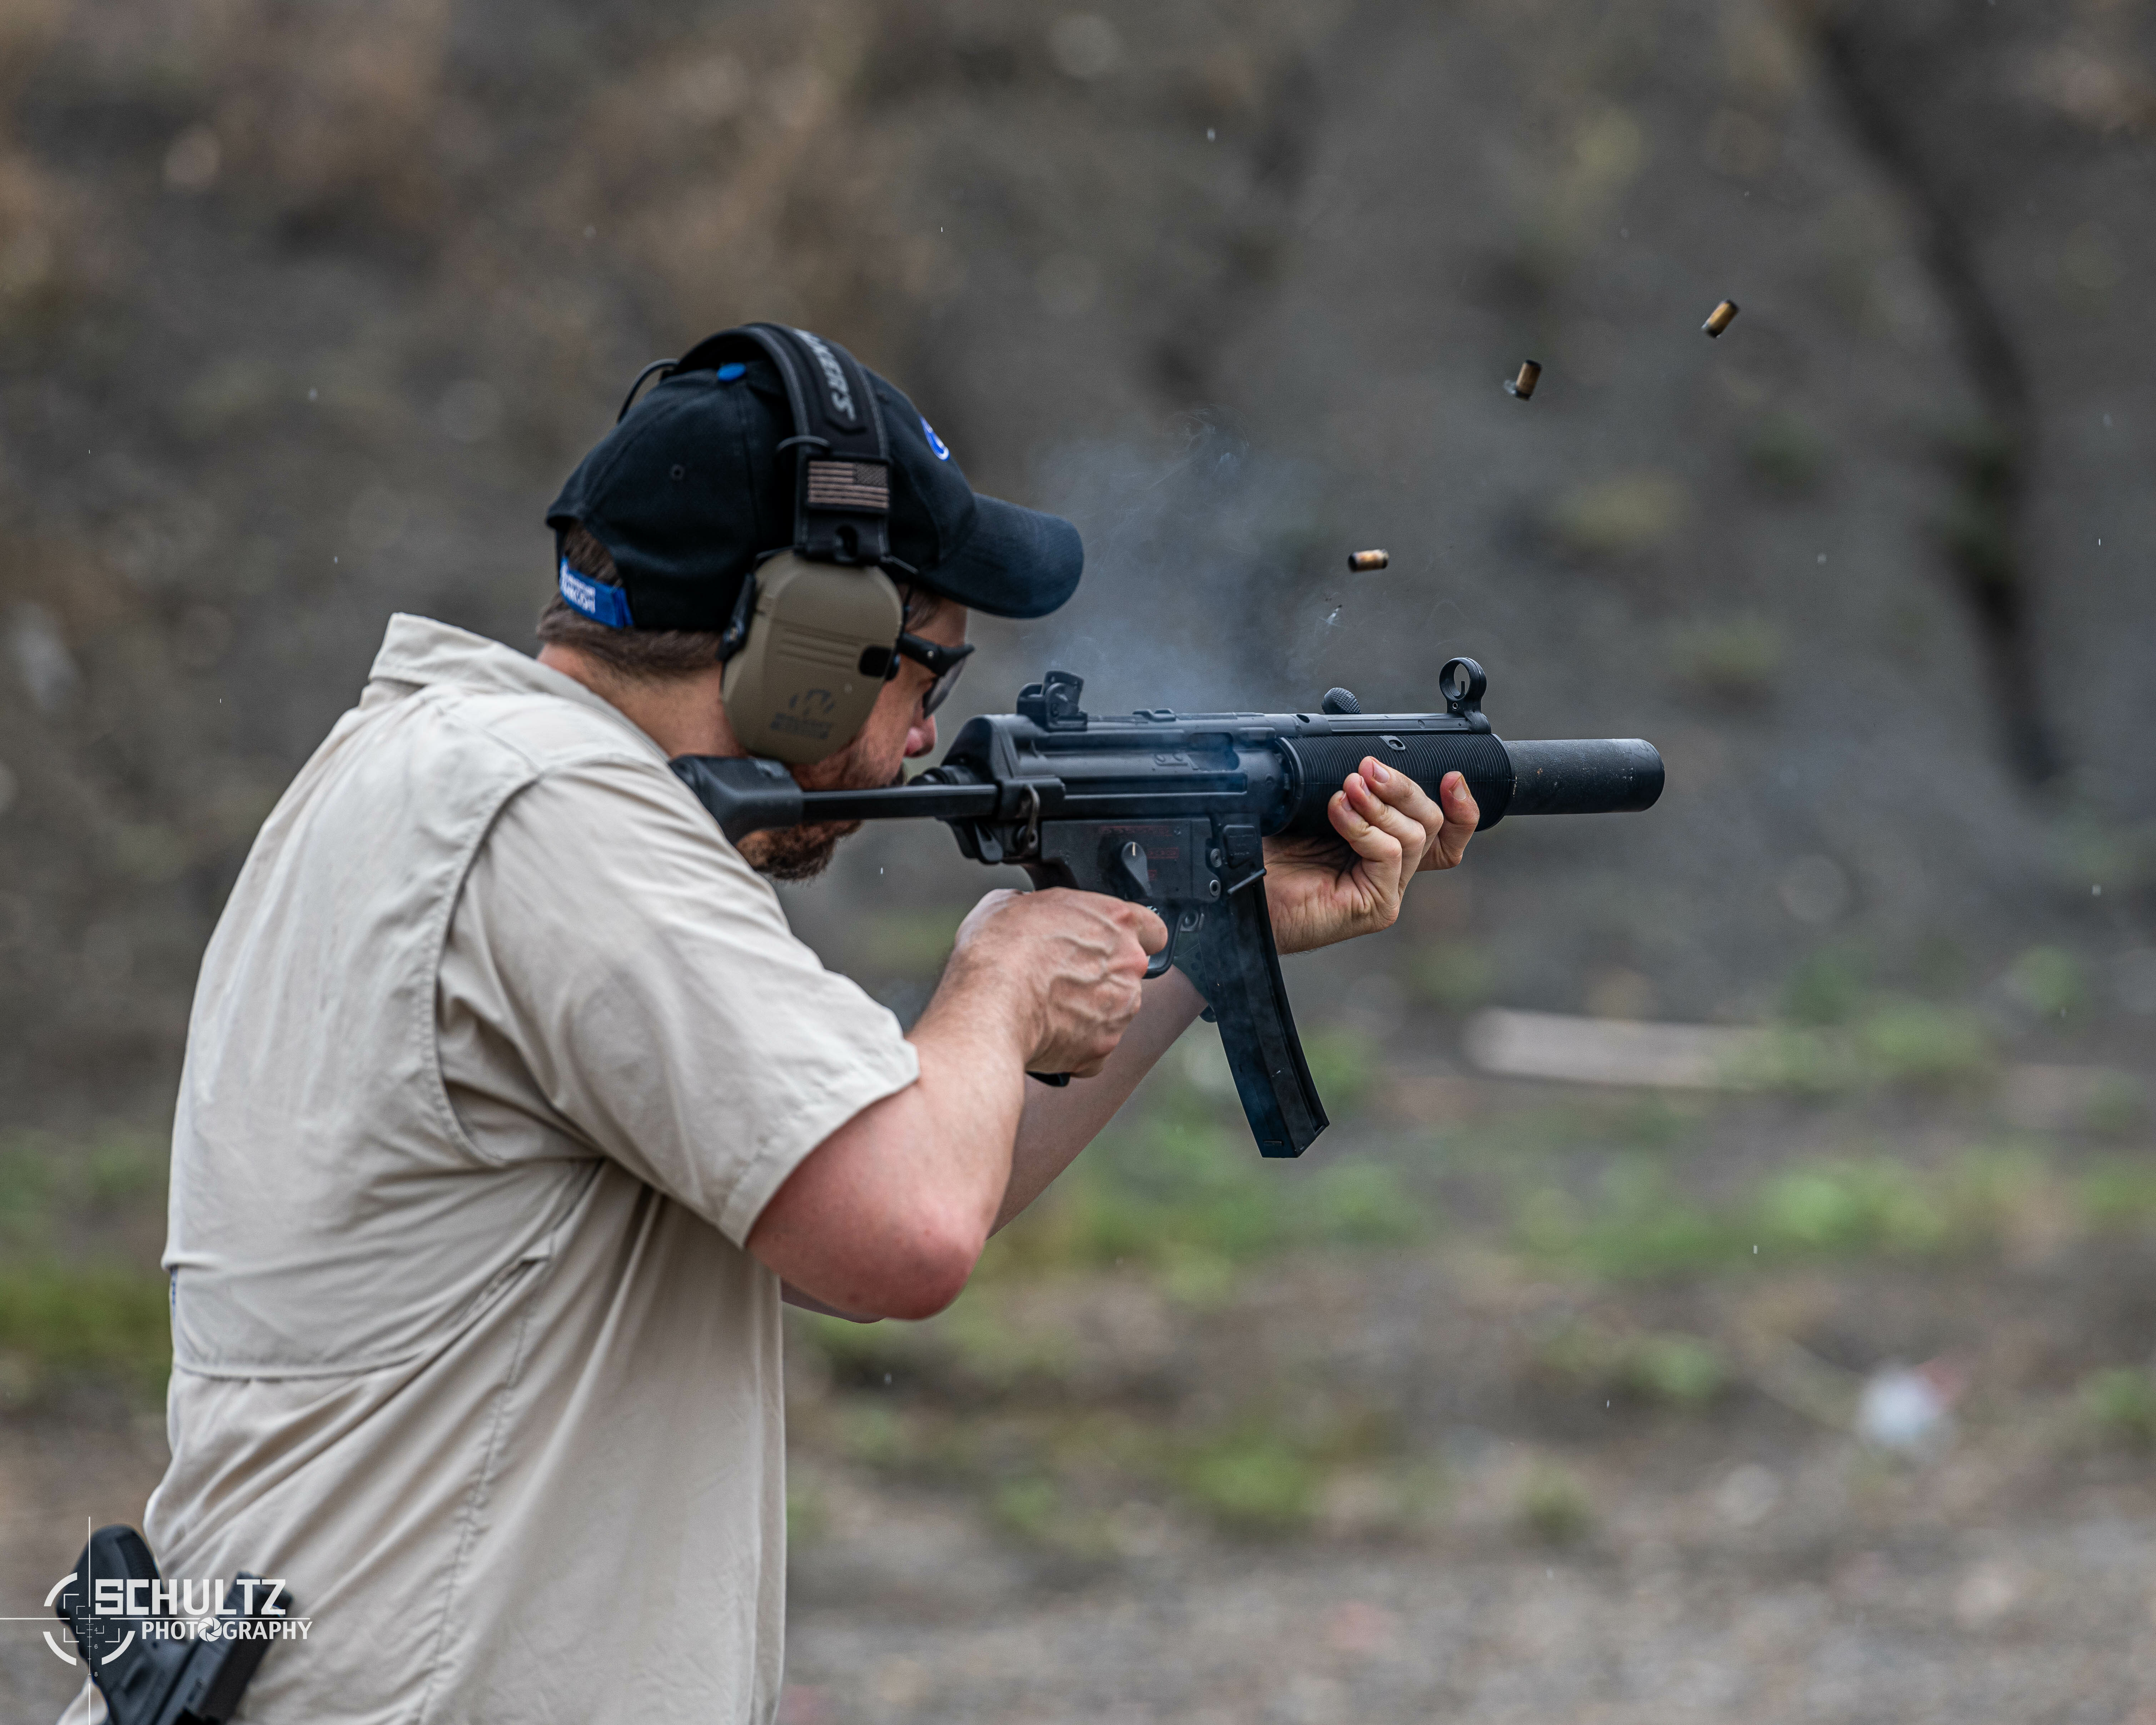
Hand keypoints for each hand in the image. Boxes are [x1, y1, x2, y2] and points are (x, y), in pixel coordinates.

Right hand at [946, 888, 1166, 1076]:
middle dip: (1101, 975)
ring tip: (1046, 1007)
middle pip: (1128, 972)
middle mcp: (1128, 964)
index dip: (1132, 937)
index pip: (1152, 929)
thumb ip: (1036, 907)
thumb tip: (1026, 912)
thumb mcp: (1008, 903)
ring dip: (1089, 1010)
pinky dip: (1075, 1044)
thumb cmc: (998, 950)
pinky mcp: (1103, 1048)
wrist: (987, 1006)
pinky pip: (1095, 1046)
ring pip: (1114, 1010)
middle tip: (1060, 977)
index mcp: (1115, 921)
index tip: (1112, 944)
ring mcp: (1120, 1009)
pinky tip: (1045, 1033)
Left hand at [1261, 763, 1477, 953]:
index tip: (1451, 776)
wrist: (1243, 890)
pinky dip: (1365, 828)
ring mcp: (1387, 890)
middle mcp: (1392, 870)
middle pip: (1431, 823)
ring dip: (1380, 805)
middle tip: (1368, 768)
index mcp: (1386, 847)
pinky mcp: (1377, 906)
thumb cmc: (1272, 854)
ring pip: (1415, 836)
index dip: (1460, 806)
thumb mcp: (1318, 809)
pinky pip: (1390, 855)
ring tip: (1347, 789)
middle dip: (1404, 788)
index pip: (1444, 831)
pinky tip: (1338, 812)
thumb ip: (1350, 790)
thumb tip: (1368, 761)